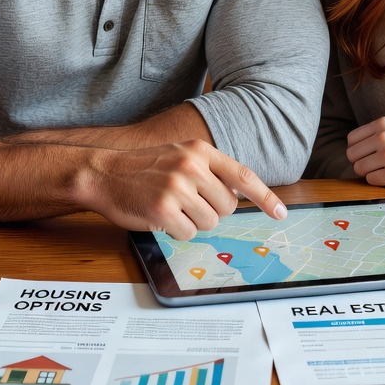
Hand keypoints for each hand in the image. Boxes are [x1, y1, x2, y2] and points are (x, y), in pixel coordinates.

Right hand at [87, 138, 286, 240]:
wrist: (104, 173)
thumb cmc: (145, 168)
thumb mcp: (180, 155)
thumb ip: (209, 169)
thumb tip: (240, 193)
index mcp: (200, 150)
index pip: (243, 175)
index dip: (265, 196)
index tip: (280, 212)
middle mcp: (192, 166)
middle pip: (227, 206)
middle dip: (212, 212)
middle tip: (189, 204)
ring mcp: (177, 187)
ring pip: (210, 223)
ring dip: (194, 223)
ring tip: (173, 208)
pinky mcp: (163, 209)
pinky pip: (188, 234)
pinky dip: (177, 232)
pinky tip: (161, 217)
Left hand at [346, 117, 384, 187]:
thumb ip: (380, 133)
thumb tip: (358, 149)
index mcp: (383, 123)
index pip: (352, 139)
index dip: (357, 150)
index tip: (367, 156)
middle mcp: (383, 137)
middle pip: (352, 155)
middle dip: (361, 163)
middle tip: (375, 167)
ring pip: (360, 169)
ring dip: (370, 174)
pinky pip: (372, 181)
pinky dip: (380, 182)